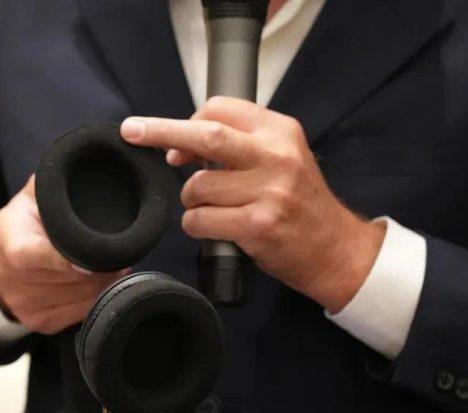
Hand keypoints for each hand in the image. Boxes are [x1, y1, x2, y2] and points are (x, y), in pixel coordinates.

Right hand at [0, 175, 128, 333]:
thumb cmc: (19, 226)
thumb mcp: (26, 201)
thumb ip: (50, 187)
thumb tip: (77, 168)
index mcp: (11, 245)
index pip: (38, 255)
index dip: (67, 258)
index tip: (95, 257)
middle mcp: (16, 281)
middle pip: (72, 279)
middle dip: (100, 266)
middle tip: (121, 252)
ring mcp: (28, 307)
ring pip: (82, 297)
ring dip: (104, 282)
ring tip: (115, 265)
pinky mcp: (41, 323)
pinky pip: (80, 313)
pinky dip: (95, 297)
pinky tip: (102, 282)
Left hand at [120, 97, 385, 312]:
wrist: (336, 249)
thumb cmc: (300, 204)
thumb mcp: (281, 158)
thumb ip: (238, 145)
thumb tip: (179, 146)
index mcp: (280, 131)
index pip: (221, 108)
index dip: (188, 122)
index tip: (172, 143)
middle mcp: (277, 155)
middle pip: (207, 133)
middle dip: (161, 131)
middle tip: (132, 130)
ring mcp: (269, 191)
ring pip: (196, 186)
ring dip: (190, 200)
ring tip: (212, 209)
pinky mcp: (259, 225)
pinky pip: (200, 220)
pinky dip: (195, 225)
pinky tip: (212, 229)